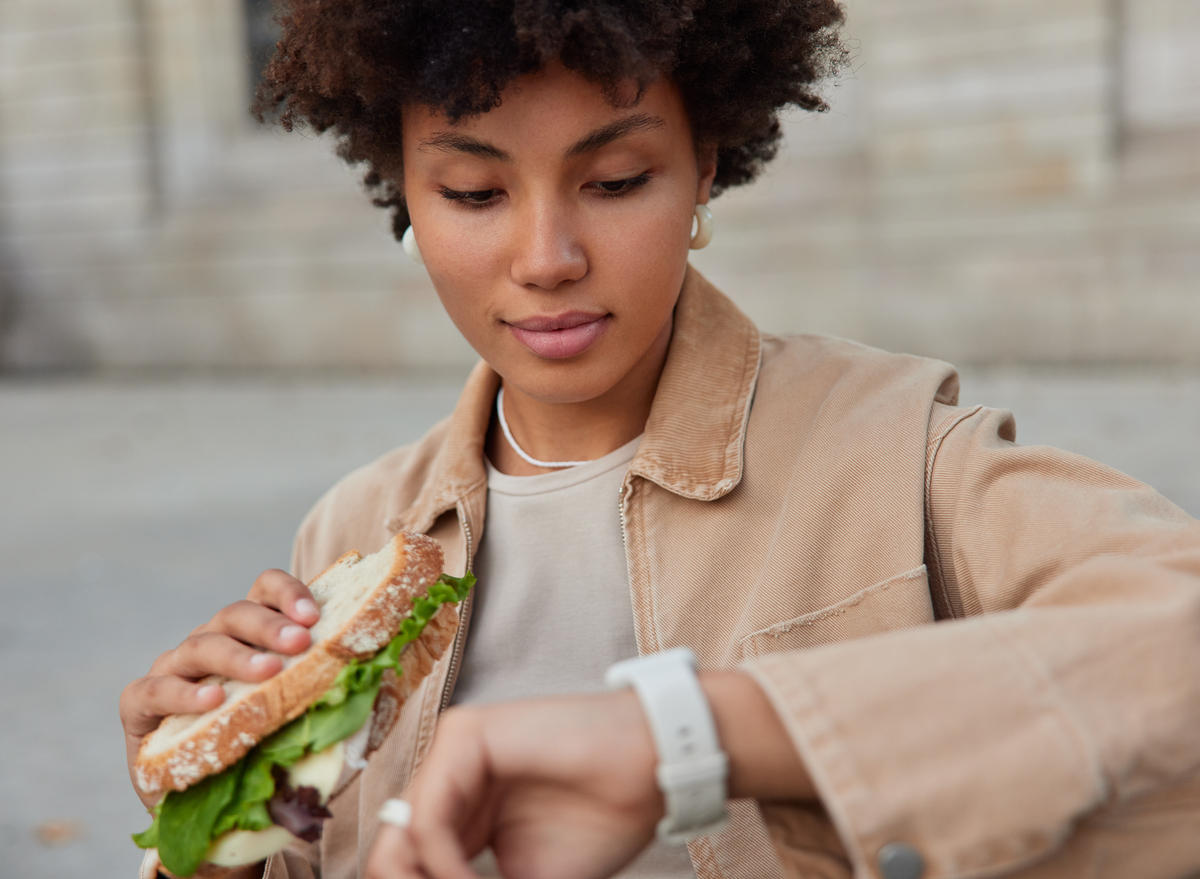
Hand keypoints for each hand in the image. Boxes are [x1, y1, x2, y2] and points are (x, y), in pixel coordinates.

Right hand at [119, 569, 319, 807]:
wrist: (201, 808)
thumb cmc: (259, 754)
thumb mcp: (299, 723)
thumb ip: (330, 699)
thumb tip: (380, 685)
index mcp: (249, 636)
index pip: (265, 591)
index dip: (288, 593)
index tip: (315, 616)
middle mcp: (210, 643)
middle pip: (236, 614)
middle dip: (271, 625)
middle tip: (301, 642)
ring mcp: (173, 670)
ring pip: (201, 644)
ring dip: (238, 656)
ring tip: (268, 672)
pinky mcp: (139, 706)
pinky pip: (155, 690)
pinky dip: (183, 692)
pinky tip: (212, 700)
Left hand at [366, 690, 663, 878]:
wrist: (651, 768)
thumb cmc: (602, 817)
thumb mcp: (525, 876)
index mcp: (460, 809)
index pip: (407, 865)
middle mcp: (446, 777)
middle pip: (391, 855)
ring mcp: (451, 752)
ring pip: (399, 842)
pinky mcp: (463, 737)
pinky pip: (427, 821)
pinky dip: (444, 866)